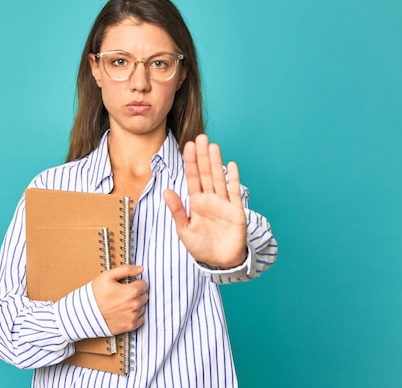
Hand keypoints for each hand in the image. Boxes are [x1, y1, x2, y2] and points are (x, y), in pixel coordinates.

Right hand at [91, 265, 147, 334]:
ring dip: (136, 304)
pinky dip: (135, 315)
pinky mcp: (129, 326)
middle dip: (137, 293)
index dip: (136, 283)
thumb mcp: (108, 276)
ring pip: (142, 307)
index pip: (144, 284)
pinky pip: (140, 319)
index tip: (128, 285)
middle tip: (124, 293)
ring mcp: (132, 317)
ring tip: (122, 303)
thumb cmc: (95, 295)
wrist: (85, 313)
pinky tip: (125, 312)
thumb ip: (127, 270)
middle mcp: (134, 305)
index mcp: (131, 292)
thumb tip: (140, 269)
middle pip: (144, 296)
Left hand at [163, 134, 246, 268]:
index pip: (192, 178)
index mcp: (196, 202)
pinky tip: (231, 165)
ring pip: (218, 179)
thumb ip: (176, 210)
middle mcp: (210, 199)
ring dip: (216, 162)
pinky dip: (233, 179)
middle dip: (203, 156)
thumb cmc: (201, 247)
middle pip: (206, 173)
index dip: (191, 162)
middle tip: (200, 137)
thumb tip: (166, 190)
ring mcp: (223, 203)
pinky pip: (233, 193)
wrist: (220, 262)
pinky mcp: (236, 211)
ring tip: (212, 146)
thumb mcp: (184, 229)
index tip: (188, 146)